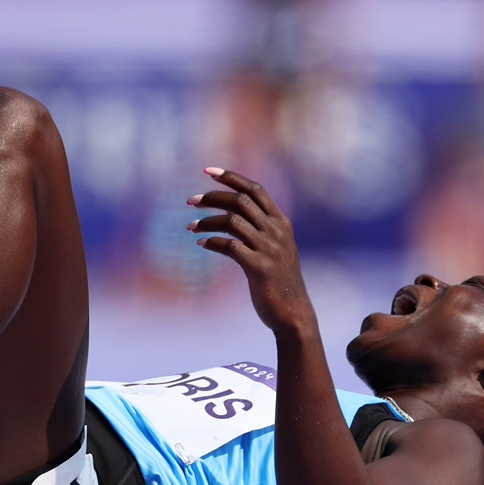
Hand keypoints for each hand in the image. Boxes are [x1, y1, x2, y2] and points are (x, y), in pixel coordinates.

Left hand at [187, 168, 314, 334]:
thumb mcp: (276, 248)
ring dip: (206, 221)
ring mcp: (270, 249)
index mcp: (281, 222)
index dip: (231, 177)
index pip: (255, 190)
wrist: (293, 313)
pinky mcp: (259, 267)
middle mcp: (277, 232)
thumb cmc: (279, 280)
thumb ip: (260, 228)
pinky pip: (229, 246)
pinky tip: (201, 244)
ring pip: (232, 221)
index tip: (207, 171)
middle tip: (189, 201)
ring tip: (190, 227)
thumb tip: (228, 211)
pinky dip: (212, 242)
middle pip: (240, 201)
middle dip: (212, 197)